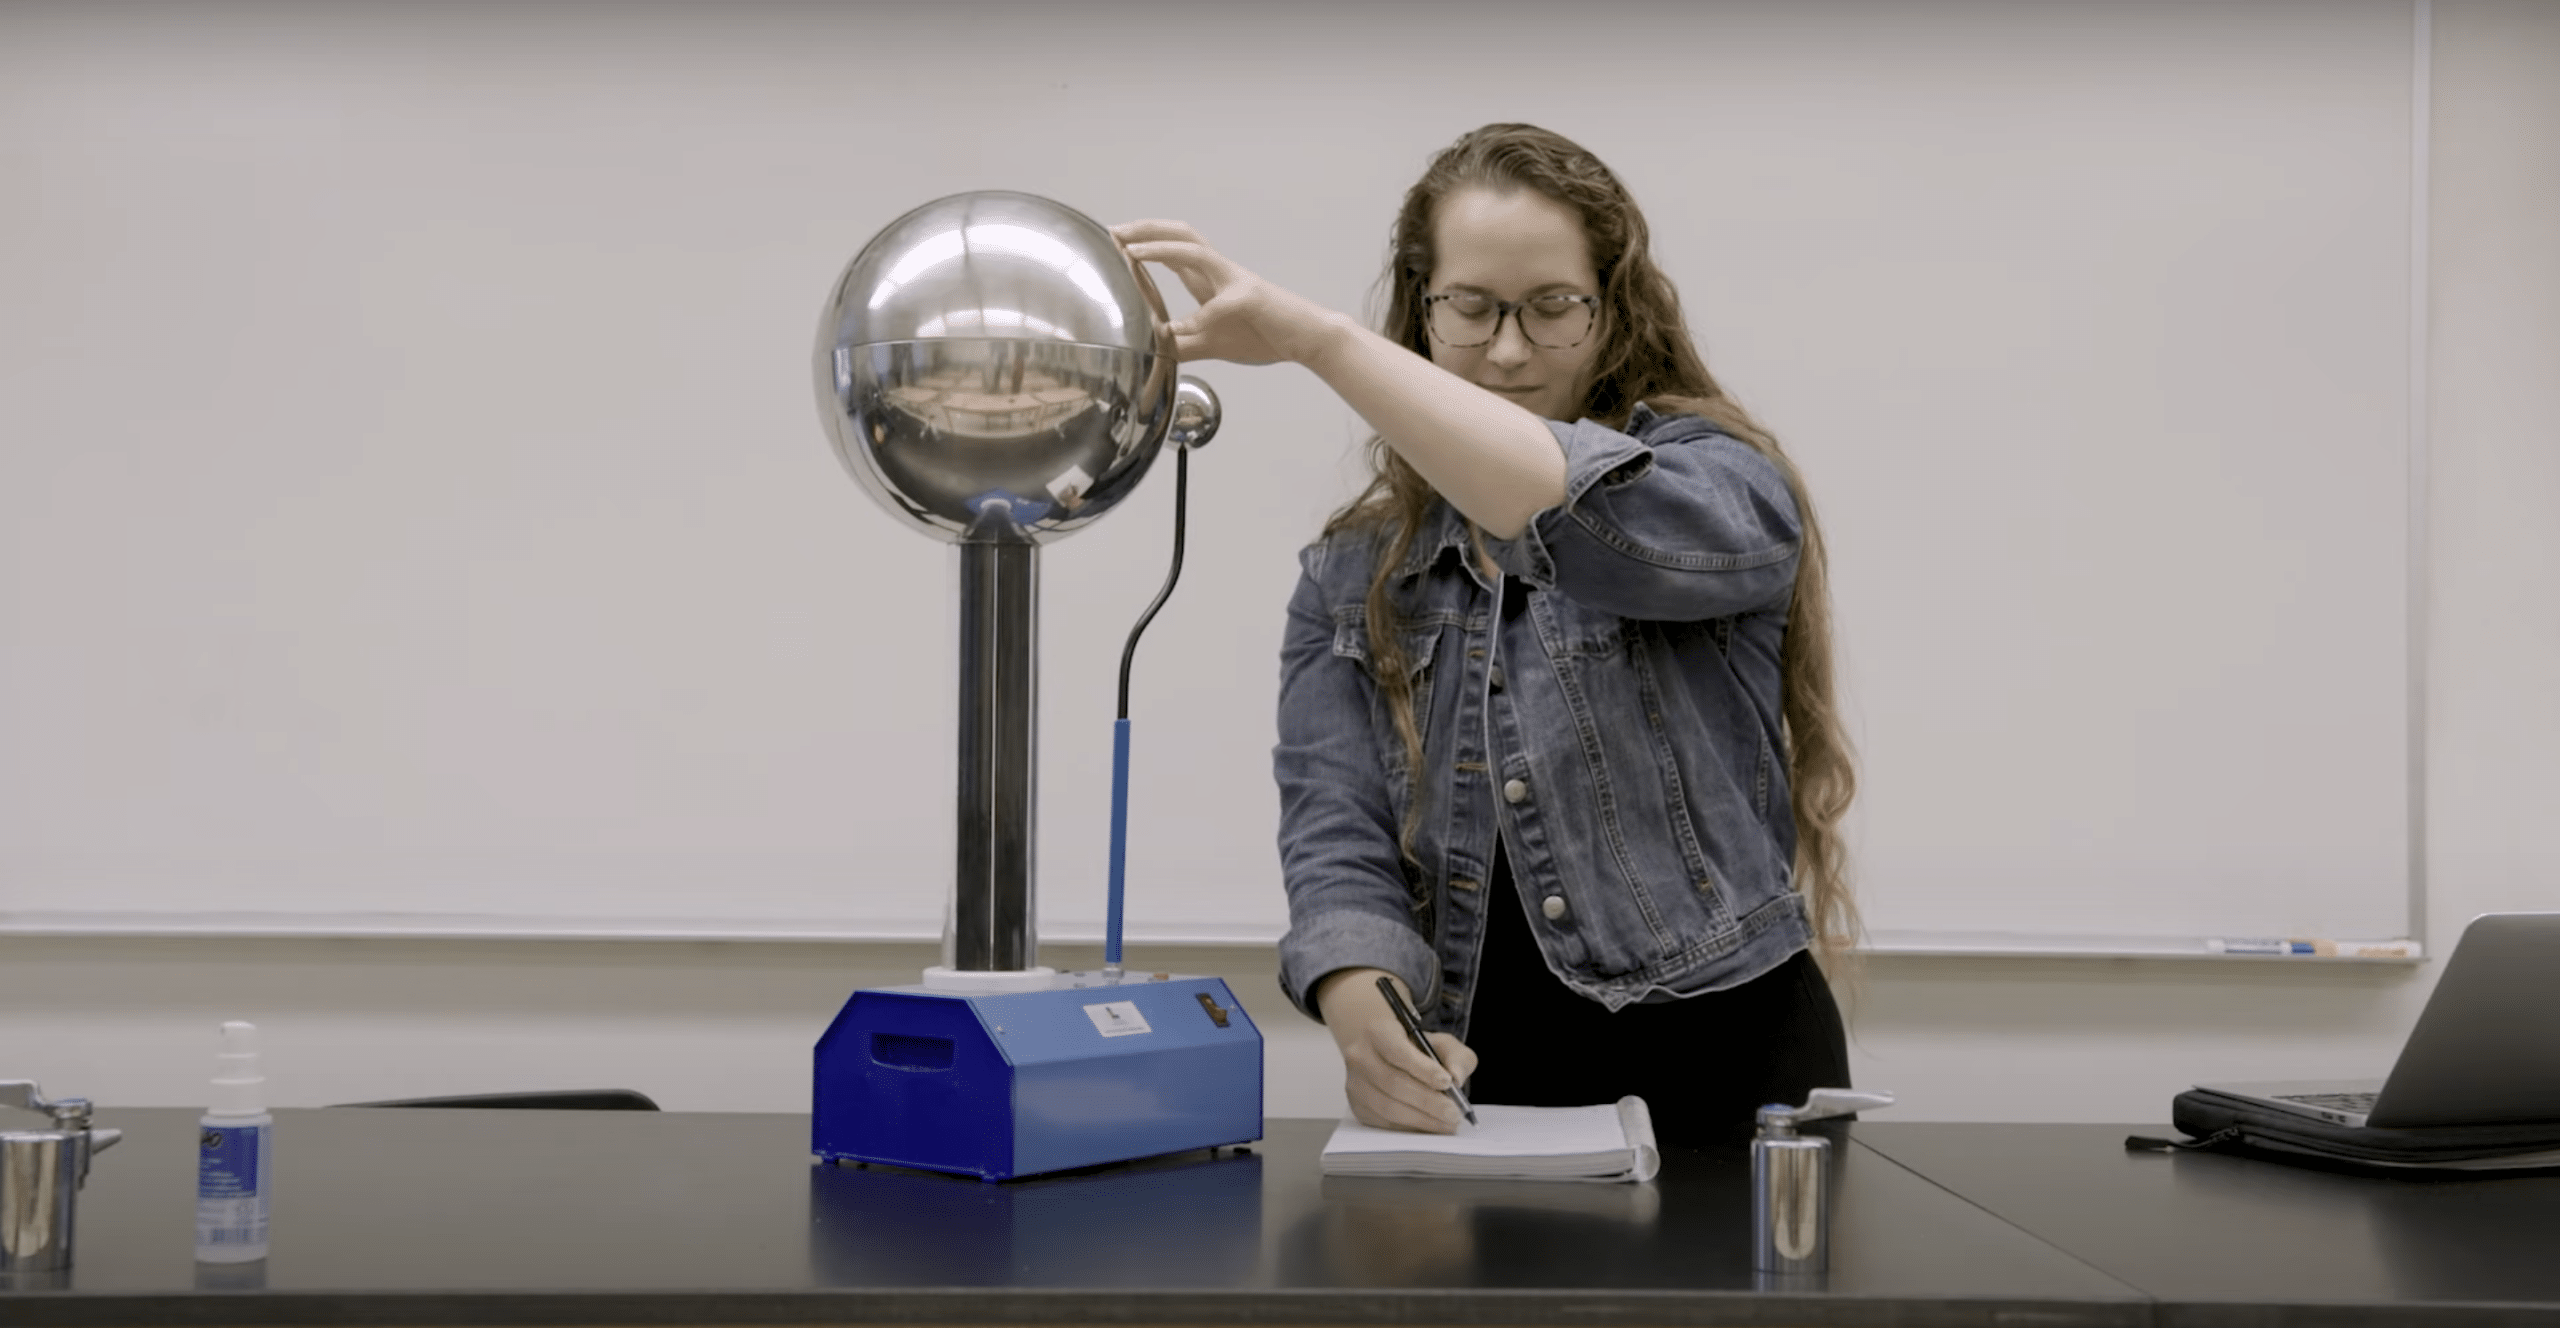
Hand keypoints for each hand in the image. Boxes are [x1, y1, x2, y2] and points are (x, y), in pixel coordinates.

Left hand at [1112, 220, 1344, 366]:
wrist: (1309, 338)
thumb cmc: (1265, 335)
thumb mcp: (1213, 343)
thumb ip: (1183, 342)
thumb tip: (1151, 345)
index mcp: (1211, 280)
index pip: (1173, 250)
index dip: (1143, 241)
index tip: (1114, 238)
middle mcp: (1221, 273)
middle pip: (1181, 235)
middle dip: (1146, 229)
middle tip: (1114, 231)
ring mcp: (1237, 282)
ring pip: (1196, 253)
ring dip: (1162, 249)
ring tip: (1132, 251)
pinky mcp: (1251, 300)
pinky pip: (1220, 306)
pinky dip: (1198, 317)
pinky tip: (1178, 329)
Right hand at [1313, 967, 1478, 1133]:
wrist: (1384, 1054)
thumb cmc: (1415, 1049)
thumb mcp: (1442, 1042)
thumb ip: (1457, 1057)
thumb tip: (1456, 1078)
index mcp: (1378, 1031)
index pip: (1397, 1051)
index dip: (1422, 1069)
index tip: (1447, 1082)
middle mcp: (1360, 1056)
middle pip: (1392, 1082)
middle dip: (1427, 1101)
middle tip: (1453, 1112)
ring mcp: (1356, 1084)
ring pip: (1387, 1107)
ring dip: (1421, 1119)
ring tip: (1446, 1123)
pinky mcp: (1358, 1106)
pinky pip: (1383, 1122)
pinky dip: (1409, 1127)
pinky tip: (1429, 1126)